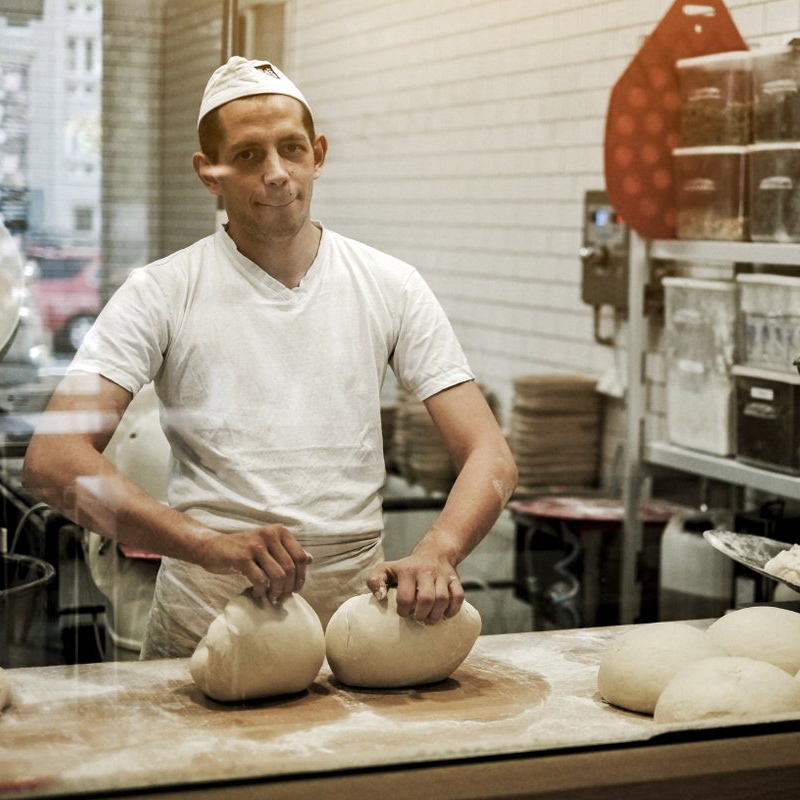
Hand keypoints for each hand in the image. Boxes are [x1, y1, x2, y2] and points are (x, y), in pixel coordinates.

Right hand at [197, 525, 311, 604]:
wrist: (211, 546)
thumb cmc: (241, 549)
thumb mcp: (267, 545)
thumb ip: (287, 551)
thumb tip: (310, 559)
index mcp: (279, 531)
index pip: (301, 557)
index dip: (301, 577)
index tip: (295, 590)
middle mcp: (270, 535)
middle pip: (290, 568)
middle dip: (289, 588)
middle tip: (282, 598)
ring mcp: (256, 545)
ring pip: (278, 575)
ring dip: (276, 592)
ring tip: (271, 598)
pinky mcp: (242, 557)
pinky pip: (261, 580)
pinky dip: (261, 591)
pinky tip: (257, 593)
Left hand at [366, 551, 464, 624]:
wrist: (435, 552)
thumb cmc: (406, 568)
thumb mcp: (386, 569)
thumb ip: (374, 580)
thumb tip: (379, 597)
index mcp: (407, 570)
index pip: (405, 597)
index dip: (403, 610)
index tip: (403, 613)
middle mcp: (426, 571)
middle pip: (426, 599)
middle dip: (421, 615)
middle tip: (418, 618)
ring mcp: (442, 575)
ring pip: (443, 599)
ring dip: (436, 615)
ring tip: (430, 619)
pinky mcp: (455, 580)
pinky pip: (458, 597)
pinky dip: (453, 610)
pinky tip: (445, 614)